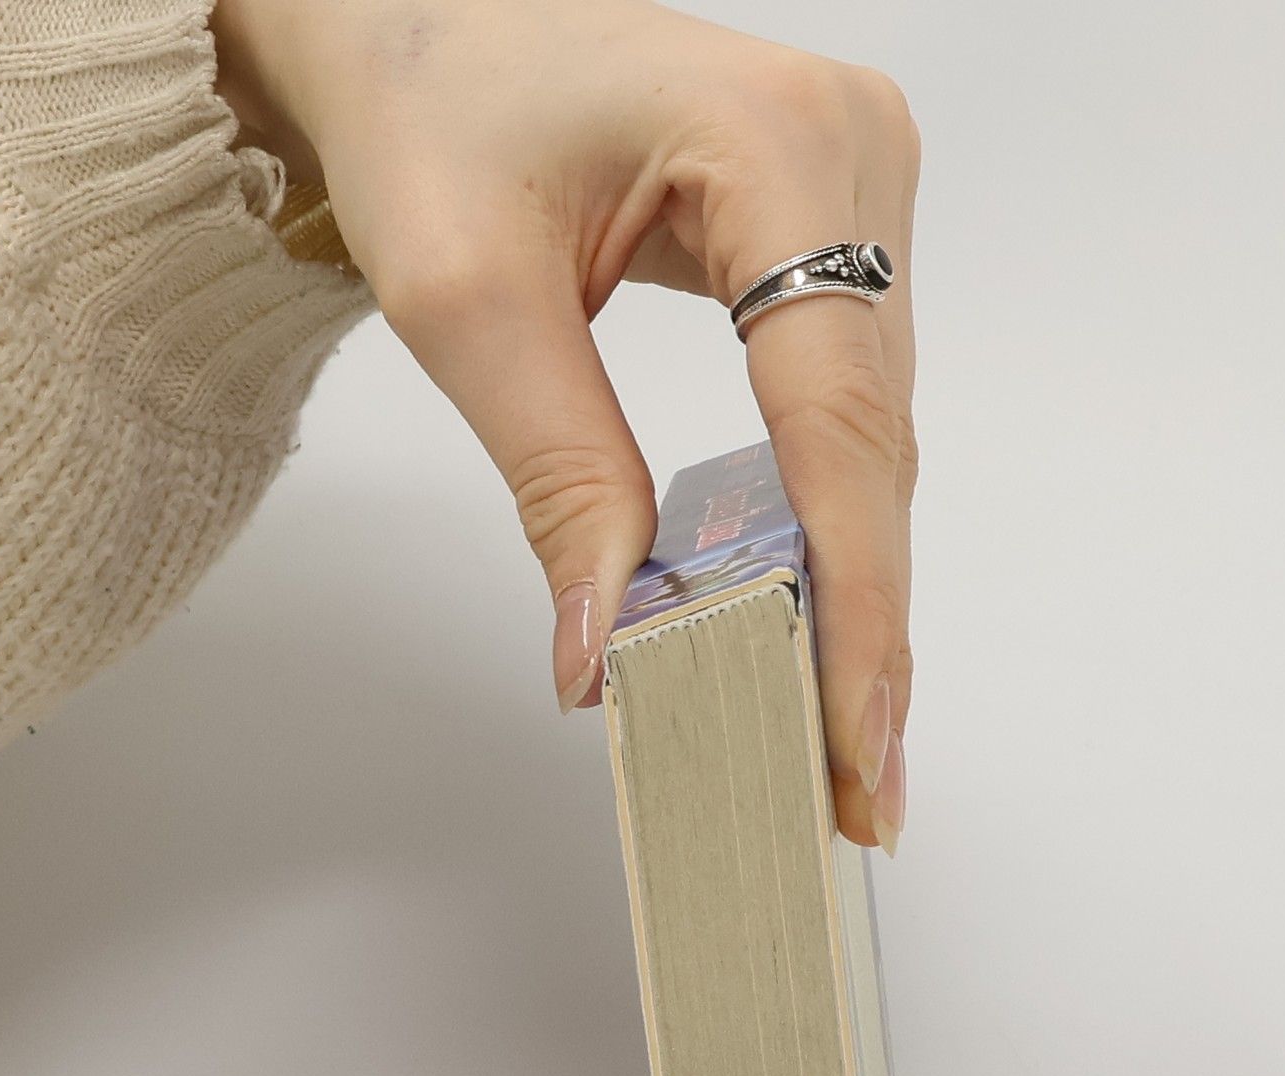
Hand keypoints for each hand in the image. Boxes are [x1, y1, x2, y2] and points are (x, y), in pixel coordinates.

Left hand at [212, 0, 918, 849]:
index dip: (853, 594)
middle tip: (851, 789)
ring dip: (852, 590)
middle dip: (862, 625)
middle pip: (874, 444)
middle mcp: (854, 154)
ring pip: (871, 440)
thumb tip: (611, 658)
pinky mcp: (831, 230)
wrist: (411, 18)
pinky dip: (823, 526)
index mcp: (779, 140)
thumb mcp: (469, 304)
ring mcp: (857, 189)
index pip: (836, 414)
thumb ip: (560, 481)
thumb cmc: (427, 107)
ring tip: (833, 735)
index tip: (856, 733)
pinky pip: (843, 408)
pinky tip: (811, 624)